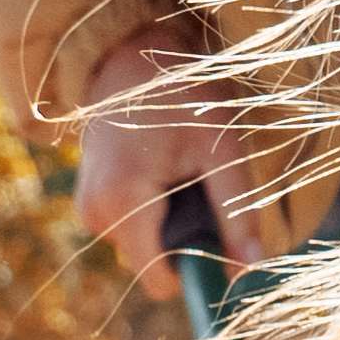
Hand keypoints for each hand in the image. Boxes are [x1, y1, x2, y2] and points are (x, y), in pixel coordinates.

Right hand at [66, 14, 282, 267]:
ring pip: (146, 246)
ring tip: (180, 170)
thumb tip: (252, 271)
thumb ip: (237, 214)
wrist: (128, 59)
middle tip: (202, 185)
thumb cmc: (183, 98)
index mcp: (123, 203)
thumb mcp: (223, 151)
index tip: (224, 242)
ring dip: (172, 221)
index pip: (160, 280)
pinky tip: (161, 170)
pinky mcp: (89, 201)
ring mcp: (87, 208)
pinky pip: (134, 228)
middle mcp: (95, 214)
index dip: (197, 269)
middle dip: (186, 238)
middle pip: (156, 262)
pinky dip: (155, 211)